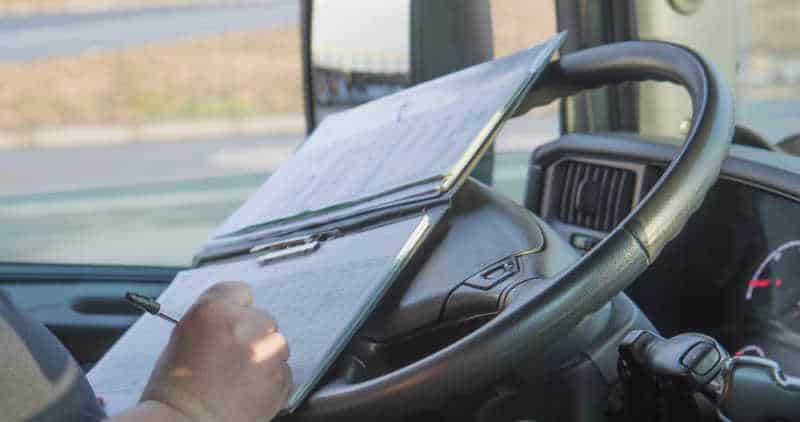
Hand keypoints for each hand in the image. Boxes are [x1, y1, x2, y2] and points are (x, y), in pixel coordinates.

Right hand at [139, 282, 291, 421]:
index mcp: (213, 311)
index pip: (239, 291)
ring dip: (263, 356)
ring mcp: (265, 352)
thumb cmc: (175, 389)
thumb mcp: (183, 336)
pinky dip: (271, 380)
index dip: (235, 308)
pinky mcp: (281, 377)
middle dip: (251, 335)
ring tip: (238, 378)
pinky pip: (283, 370)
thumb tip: (234, 314)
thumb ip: (213, 318)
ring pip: (276, 343)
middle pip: (262, 318)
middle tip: (231, 357)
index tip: (233, 320)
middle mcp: (244, 326)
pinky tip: (247, 391)